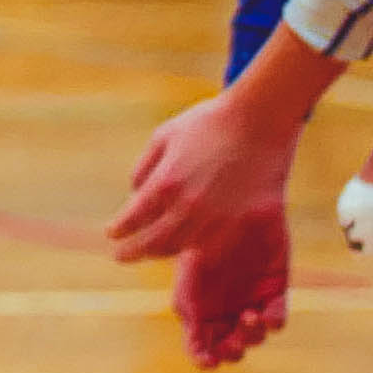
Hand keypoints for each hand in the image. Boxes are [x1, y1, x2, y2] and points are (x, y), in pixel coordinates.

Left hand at [109, 92, 299, 267]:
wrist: (260, 117)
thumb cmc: (209, 122)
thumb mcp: (163, 136)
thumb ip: (144, 168)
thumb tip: (134, 194)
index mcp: (165, 184)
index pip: (131, 220)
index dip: (118, 230)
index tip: (112, 233)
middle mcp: (188, 206)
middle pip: (153, 242)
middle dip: (133, 252)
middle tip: (121, 256)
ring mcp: (217, 215)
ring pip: (181, 248)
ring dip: (161, 252)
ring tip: (152, 251)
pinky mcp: (244, 219)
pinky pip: (215, 245)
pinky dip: (197, 250)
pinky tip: (188, 247)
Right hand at [173, 211, 291, 368]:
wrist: (231, 209)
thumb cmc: (200, 238)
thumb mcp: (187, 275)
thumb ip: (186, 308)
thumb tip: (192, 352)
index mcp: (198, 309)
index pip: (199, 345)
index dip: (203, 357)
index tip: (210, 362)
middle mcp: (224, 310)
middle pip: (229, 346)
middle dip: (232, 350)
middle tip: (235, 342)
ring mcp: (250, 301)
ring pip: (253, 336)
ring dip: (252, 336)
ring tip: (250, 318)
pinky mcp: (274, 291)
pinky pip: (277, 316)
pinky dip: (274, 321)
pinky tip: (267, 316)